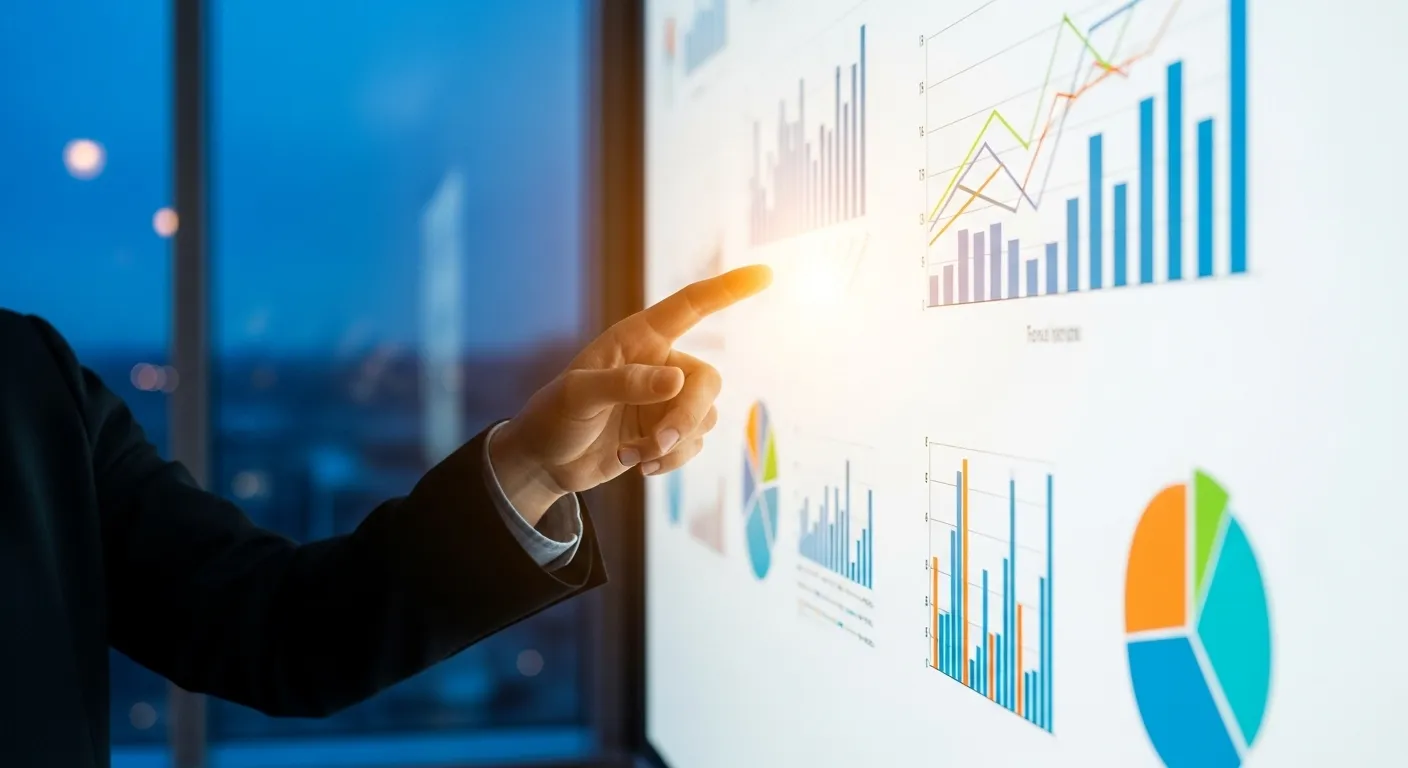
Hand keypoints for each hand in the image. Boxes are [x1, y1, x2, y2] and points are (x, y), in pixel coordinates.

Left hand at [489, 265, 772, 523]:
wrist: (546, 462)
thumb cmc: (554, 417)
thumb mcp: (578, 396)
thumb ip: (626, 384)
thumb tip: (678, 380)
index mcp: (638, 338)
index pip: (691, 306)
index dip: (729, 289)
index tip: (766, 274)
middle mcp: (660, 363)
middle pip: (708, 381)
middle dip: (687, 416)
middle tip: (657, 443)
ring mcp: (667, 400)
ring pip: (704, 418)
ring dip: (671, 445)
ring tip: (631, 455)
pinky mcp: (668, 431)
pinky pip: (694, 444)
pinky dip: (670, 460)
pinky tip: (638, 465)